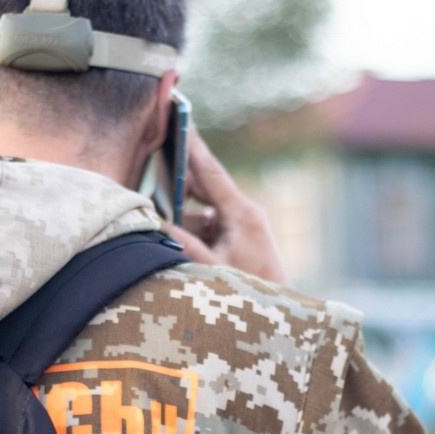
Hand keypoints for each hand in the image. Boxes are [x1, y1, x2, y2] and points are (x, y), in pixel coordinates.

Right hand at [168, 129, 286, 283]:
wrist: (278, 311)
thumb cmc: (250, 290)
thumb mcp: (213, 269)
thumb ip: (186, 246)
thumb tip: (160, 225)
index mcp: (242, 213)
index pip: (210, 173)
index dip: (192, 148)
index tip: (180, 122)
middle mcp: (244, 212)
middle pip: (205, 186)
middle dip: (179, 180)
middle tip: (157, 161)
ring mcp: (242, 223)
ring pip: (203, 208)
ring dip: (182, 214)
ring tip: (161, 217)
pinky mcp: (238, 235)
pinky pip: (209, 223)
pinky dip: (191, 228)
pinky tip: (176, 237)